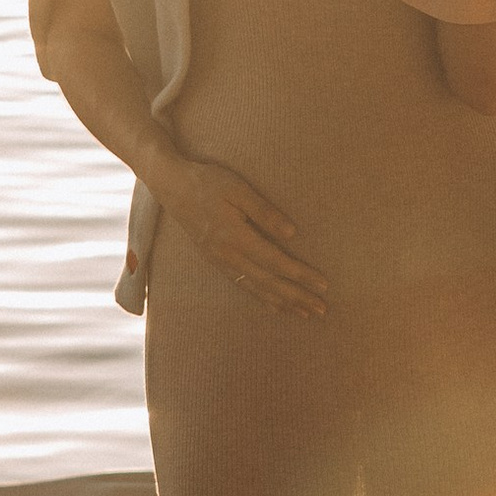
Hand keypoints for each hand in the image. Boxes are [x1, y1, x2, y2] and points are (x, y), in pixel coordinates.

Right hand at [152, 151, 326, 316]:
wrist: (172, 186)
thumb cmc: (208, 182)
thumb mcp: (238, 188)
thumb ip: (264, 212)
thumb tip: (291, 234)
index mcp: (236, 237)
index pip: (276, 262)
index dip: (300, 276)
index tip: (323, 286)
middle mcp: (228, 255)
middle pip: (269, 282)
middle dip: (297, 298)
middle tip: (322, 310)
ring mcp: (220, 261)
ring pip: (256, 289)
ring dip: (283, 303)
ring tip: (304, 314)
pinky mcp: (216, 261)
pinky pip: (243, 286)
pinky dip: (262, 298)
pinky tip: (275, 306)